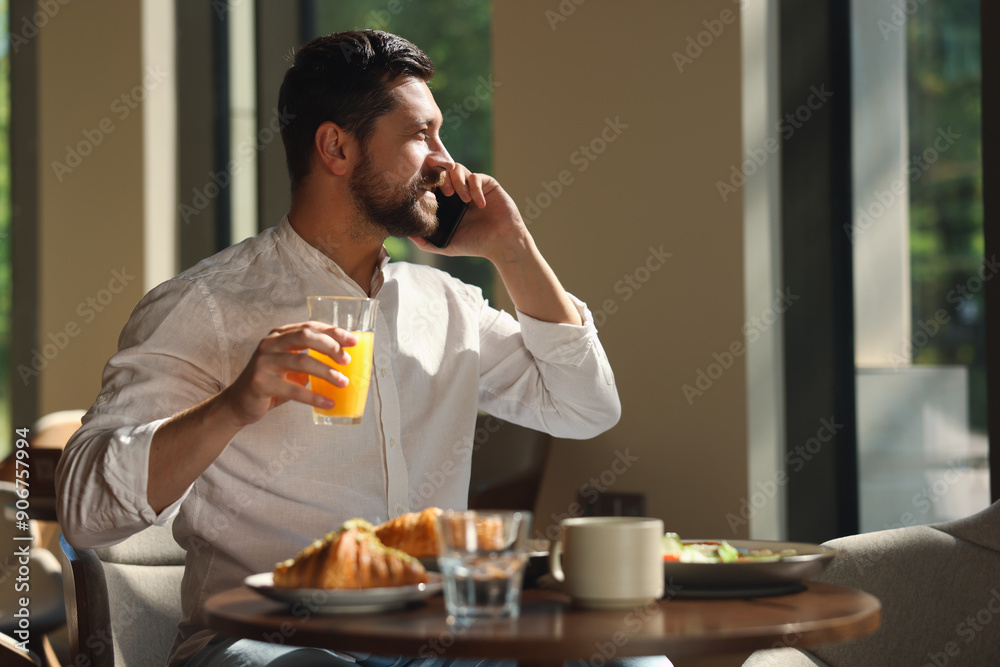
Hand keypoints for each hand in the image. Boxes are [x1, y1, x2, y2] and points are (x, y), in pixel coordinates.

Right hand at [217, 322, 357, 426]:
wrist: (239, 403)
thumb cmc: (272, 382)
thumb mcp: (290, 364)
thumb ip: (309, 357)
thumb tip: (345, 359)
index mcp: (279, 335)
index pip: (309, 326)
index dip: (333, 332)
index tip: (353, 341)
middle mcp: (269, 344)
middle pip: (305, 336)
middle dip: (330, 346)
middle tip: (346, 361)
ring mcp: (263, 362)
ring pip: (301, 362)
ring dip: (326, 372)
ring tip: (343, 382)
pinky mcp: (260, 383)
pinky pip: (293, 389)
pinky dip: (314, 396)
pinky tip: (329, 402)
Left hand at [410, 164, 532, 263]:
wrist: (502, 243)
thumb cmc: (476, 245)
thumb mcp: (447, 245)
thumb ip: (427, 242)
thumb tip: (408, 235)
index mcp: (448, 203)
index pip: (433, 184)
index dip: (429, 184)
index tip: (429, 194)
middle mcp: (459, 192)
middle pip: (443, 171)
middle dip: (442, 179)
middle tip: (446, 194)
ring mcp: (473, 187)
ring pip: (458, 169)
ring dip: (458, 182)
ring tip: (462, 200)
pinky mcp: (488, 185)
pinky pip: (476, 177)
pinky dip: (475, 188)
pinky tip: (479, 204)